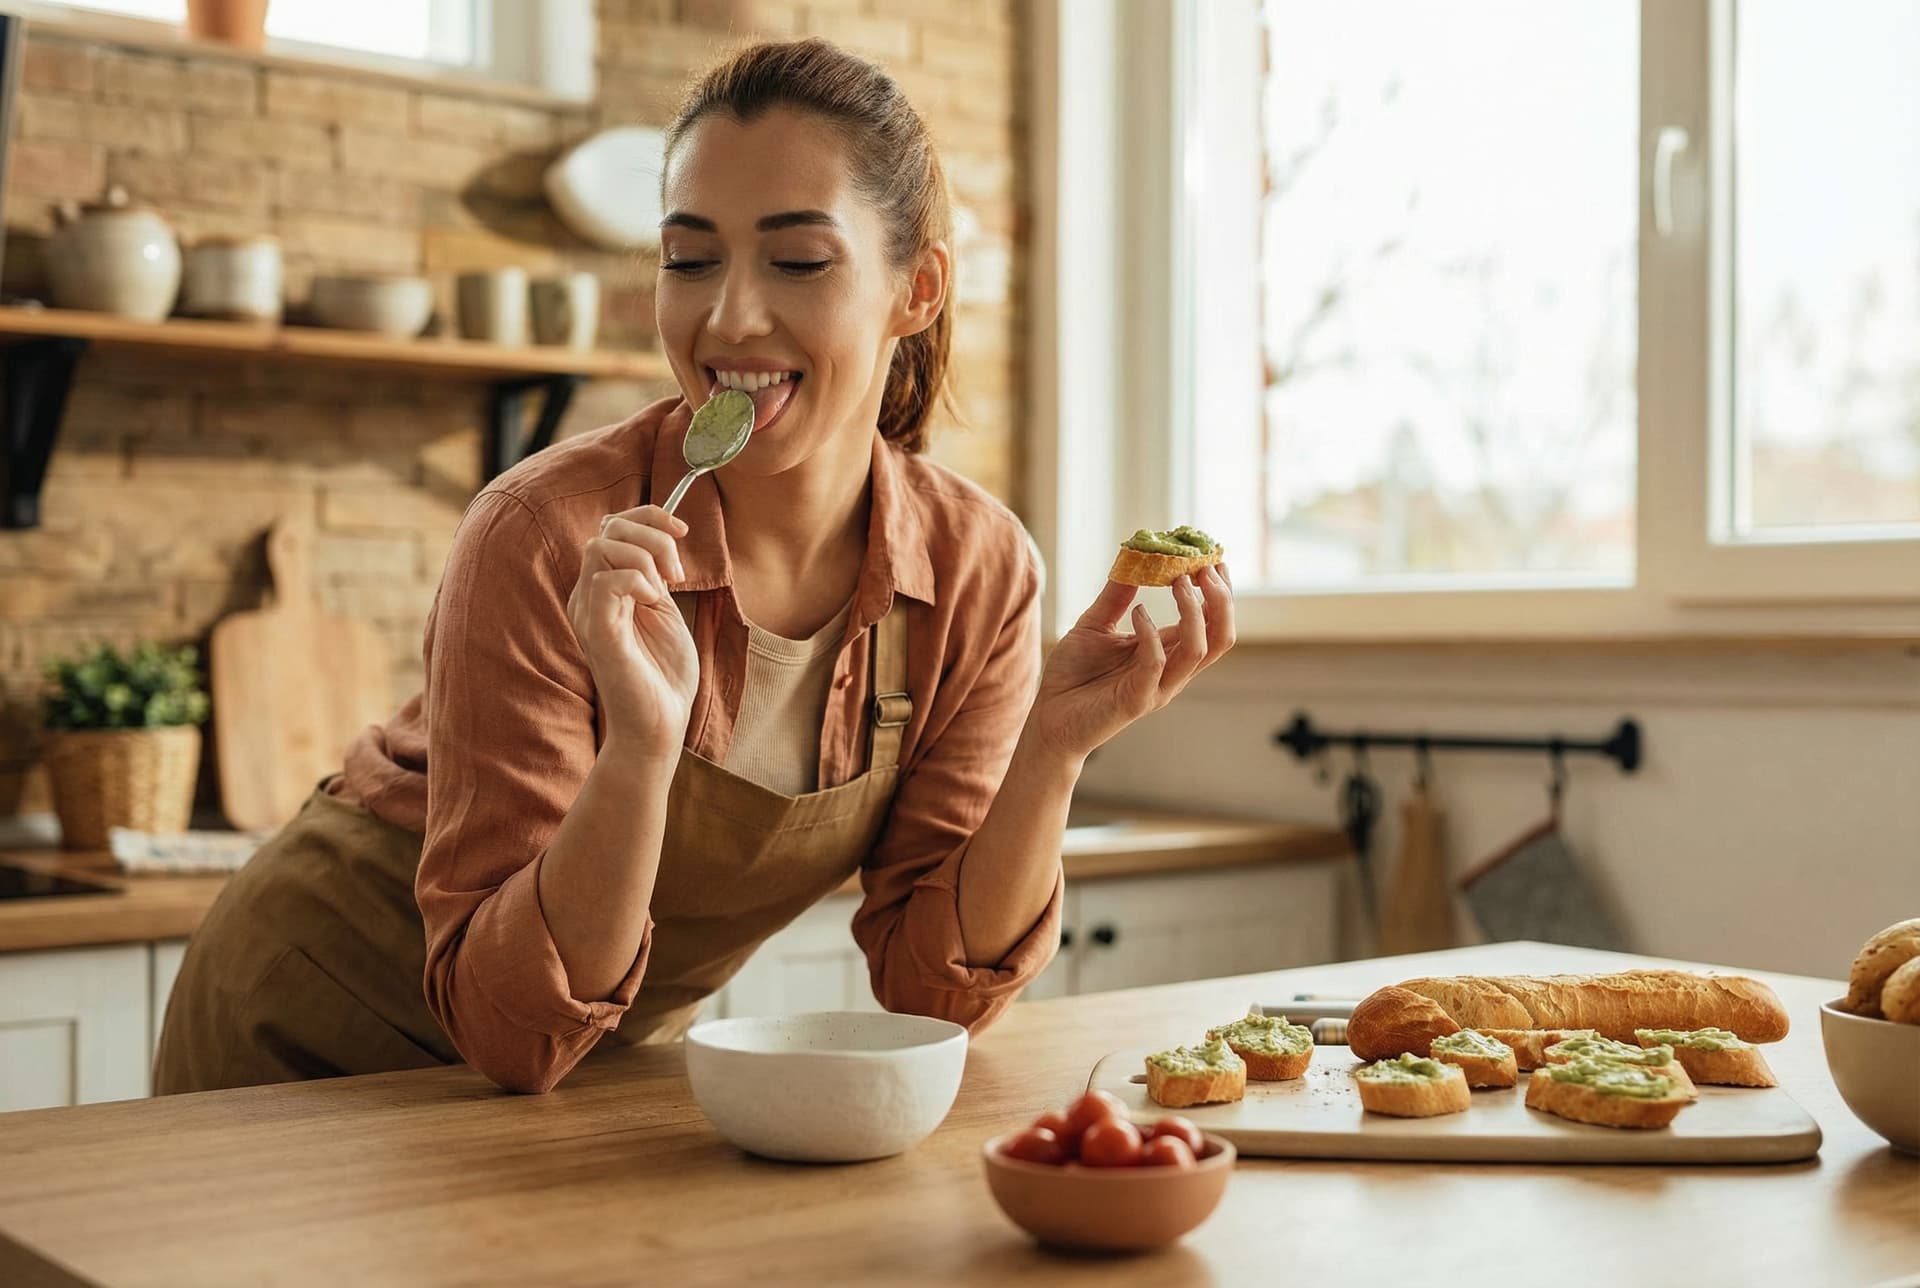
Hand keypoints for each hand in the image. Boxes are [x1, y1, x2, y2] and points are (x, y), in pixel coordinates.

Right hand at [566, 506, 699, 761]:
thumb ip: (655, 575)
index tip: (683, 530)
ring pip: (601, 546)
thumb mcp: (663, 610)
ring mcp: (588, 612)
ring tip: (666, 589)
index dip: (648, 517)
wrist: (660, 723)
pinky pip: (605, 580)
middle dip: (653, 535)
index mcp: (603, 588)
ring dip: (646, 556)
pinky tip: (654, 602)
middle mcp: (588, 595)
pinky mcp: (596, 631)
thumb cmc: (663, 673)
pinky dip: (637, 580)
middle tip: (677, 573)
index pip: (611, 527)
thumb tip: (662, 537)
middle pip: (607, 529)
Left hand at [1029, 565, 1235, 761]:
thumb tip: (1133, 557)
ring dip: (1194, 612)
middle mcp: (1171, 672)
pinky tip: (1138, 612)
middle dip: (1221, 600)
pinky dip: (1151, 634)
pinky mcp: (1135, 701)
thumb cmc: (1073, 676)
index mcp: (1168, 653)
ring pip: (1198, 651)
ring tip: (1179, 580)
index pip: (1211, 623)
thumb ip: (1116, 596)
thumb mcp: (1094, 625)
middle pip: (1219, 638)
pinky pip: (1156, 665)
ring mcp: (1156, 688)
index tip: (1212, 560)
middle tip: (1206, 568)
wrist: (1048, 719)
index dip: (1220, 593)